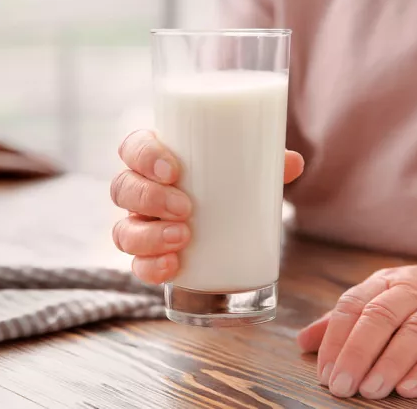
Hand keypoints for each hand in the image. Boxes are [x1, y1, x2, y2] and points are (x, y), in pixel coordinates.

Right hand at [110, 129, 303, 283]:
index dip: (144, 156)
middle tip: (186, 208)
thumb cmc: (229, 186)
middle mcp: (140, 191)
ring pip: (123, 229)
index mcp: (156, 161)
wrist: (230, 225)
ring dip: (148, 235)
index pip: (133, 148)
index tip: (173, 170)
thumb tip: (293, 163)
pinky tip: (172, 267)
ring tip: (183, 238)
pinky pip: (136, 265)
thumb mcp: (247, 171)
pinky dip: (150, 268)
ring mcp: (140, 225)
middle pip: (123, 188)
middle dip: (149, 198)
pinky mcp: (149, 257)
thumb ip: (267, 163)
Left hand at [296, 253, 416, 398]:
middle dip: (356, 353)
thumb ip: (345, 319)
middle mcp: (415, 292)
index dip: (335, 339)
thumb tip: (303, 342)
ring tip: (369, 390)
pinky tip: (409, 388)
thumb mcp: (386, 295)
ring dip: (389, 363)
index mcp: (387, 283)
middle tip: (340, 385)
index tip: (323, 370)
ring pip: (415, 333)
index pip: (353, 305)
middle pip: (380, 318)